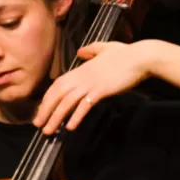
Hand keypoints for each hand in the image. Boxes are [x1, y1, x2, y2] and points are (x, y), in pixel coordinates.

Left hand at [34, 40, 154, 133]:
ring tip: (48, 131)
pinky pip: (84, 105)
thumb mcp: (105, 48)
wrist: (142, 57)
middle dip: (45, 111)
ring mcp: (91, 83)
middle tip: (38, 125)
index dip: (47, 99)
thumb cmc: (126, 54)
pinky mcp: (101, 90)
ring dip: (56, 118)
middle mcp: (82, 76)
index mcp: (81, 69)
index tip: (41, 111)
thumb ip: (91, 50)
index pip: (57, 85)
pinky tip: (70, 127)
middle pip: (57, 94)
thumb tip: (80, 52)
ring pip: (67, 102)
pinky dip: (76, 116)